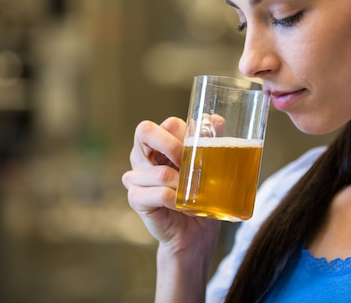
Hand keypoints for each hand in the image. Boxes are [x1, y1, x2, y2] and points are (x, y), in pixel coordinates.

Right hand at [122, 117, 220, 254]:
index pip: (167, 123)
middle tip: (189, 165)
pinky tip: (182, 205)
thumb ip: (212, 140)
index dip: (184, 133)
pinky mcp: (136, 198)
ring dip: (181, 184)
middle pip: (145, 131)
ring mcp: (136, 177)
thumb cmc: (202, 196)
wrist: (196, 232)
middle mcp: (143, 155)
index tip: (200, 149)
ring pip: (157, 171)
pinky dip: (175, 200)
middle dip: (172, 146)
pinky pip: (158, 193)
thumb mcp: (211, 165)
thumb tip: (214, 118)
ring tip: (192, 193)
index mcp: (159, 143)